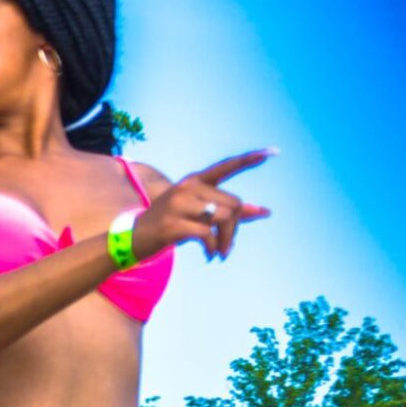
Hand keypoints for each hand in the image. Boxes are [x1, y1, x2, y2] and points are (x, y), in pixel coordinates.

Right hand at [135, 149, 271, 263]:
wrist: (131, 238)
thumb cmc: (168, 225)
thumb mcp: (197, 214)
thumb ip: (228, 211)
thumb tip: (263, 211)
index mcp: (195, 182)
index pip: (227, 167)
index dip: (251, 159)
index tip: (274, 151)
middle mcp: (188, 188)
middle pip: (233, 204)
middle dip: (235, 228)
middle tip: (228, 245)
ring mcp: (179, 205)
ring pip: (223, 218)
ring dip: (227, 240)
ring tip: (221, 252)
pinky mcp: (173, 224)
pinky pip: (208, 234)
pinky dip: (213, 247)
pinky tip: (210, 255)